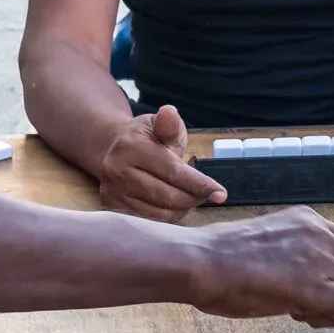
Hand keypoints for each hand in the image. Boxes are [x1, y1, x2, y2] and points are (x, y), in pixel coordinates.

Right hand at [97, 104, 224, 220]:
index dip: (199, 183)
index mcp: (130, 147)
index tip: (221, 193)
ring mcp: (113, 192)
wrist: (113, 150)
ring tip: (190, 196)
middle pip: (168, 196)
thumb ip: (169, 123)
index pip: (173, 171)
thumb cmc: (145, 138)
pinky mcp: (112, 207)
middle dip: (194, 197)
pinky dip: (168, 216)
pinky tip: (175, 205)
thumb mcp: (158, 124)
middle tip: (207, 194)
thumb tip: (169, 112)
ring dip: (183, 208)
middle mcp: (117, 171)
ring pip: (161, 212)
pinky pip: (150, 220)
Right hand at [189, 207, 333, 326]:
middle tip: (310, 306)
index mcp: (306, 220)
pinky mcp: (311, 284)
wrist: (201, 262)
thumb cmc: (220, 258)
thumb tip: (316, 280)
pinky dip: (330, 318)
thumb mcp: (269, 241)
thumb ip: (298, 253)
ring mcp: (316, 257)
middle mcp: (318, 234)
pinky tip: (301, 314)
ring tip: (300, 310)